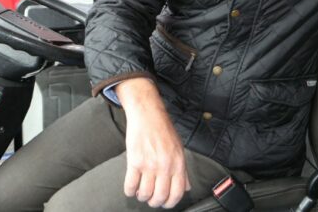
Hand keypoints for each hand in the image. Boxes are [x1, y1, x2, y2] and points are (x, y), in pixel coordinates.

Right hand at [116, 78, 190, 207]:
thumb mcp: (179, 148)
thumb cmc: (163, 129)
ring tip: (141, 192)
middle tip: (151, 198)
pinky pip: (131, 185)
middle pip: (160, 196)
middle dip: (154, 202)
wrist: (148, 114)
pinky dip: (129, 191)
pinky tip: (131, 187)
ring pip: (145, 193)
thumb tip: (187, 186)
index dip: (171, 202)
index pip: (178, 193)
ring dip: (141, 197)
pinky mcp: (135, 161)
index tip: (165, 203)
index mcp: (178, 163)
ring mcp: (149, 164)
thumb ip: (183, 170)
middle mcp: (165, 165)